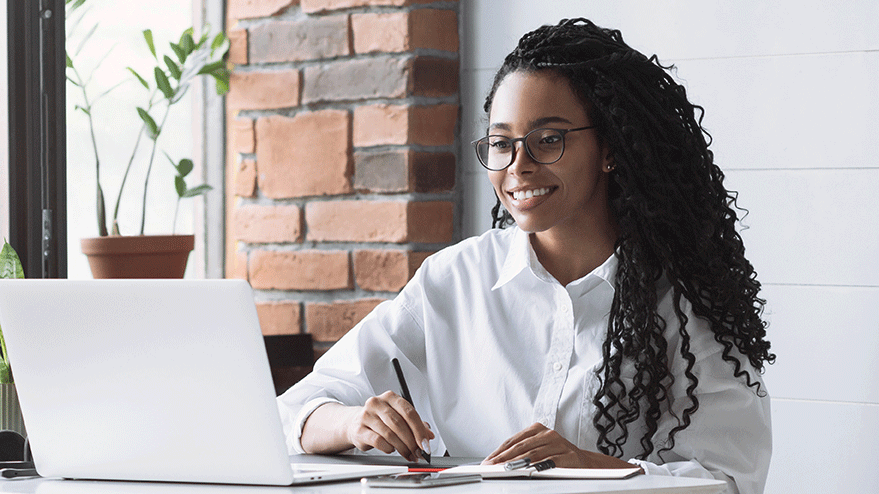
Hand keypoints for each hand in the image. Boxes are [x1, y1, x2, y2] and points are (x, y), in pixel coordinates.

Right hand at [343, 391, 434, 461]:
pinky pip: (378, 441)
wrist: (354, 423)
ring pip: (390, 434)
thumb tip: (429, 435)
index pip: (409, 412)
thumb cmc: (380, 420)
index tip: (425, 444)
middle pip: (399, 424)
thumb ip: (415, 425)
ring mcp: (366, 415)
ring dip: (402, 447)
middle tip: (418, 452)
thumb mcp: (398, 418)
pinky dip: (388, 448)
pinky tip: (391, 449)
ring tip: (408, 454)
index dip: (419, 430)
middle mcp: (377, 403)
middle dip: (412, 442)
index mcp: (390, 397)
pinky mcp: (359, 429)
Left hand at [482, 422, 634, 468]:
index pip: (513, 441)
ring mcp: (559, 444)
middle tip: (491, 467)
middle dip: (503, 459)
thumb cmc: (558, 455)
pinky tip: (528, 471)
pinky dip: (538, 467)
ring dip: (516, 463)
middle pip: (520, 447)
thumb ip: (522, 452)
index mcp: (538, 429)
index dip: (499, 452)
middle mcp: (548, 434)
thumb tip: (498, 461)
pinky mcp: (569, 456)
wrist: (585, 463)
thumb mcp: (539, 449)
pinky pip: (550, 462)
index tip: (488, 462)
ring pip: (533, 454)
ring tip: (503, 470)